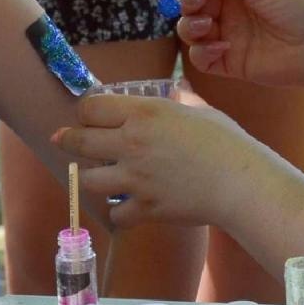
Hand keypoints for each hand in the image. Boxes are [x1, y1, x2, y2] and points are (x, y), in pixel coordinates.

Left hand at [54, 93, 275, 227]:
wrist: (239, 183)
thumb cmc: (226, 142)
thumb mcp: (201, 111)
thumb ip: (182, 101)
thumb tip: (177, 91)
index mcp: (143, 113)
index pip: (91, 107)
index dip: (85, 111)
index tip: (86, 115)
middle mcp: (131, 143)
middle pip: (79, 141)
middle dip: (69, 140)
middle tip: (64, 140)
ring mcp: (134, 178)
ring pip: (87, 180)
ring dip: (89, 177)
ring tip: (96, 176)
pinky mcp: (144, 207)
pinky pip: (115, 213)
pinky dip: (117, 212)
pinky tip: (124, 207)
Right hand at [169, 0, 303, 90]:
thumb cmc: (297, 3)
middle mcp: (230, 9)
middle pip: (190, 3)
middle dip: (186, 1)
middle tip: (197, 2)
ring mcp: (228, 35)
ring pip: (190, 30)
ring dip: (190, 26)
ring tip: (208, 24)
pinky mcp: (230, 62)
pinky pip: (201, 58)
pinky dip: (202, 52)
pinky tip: (221, 46)